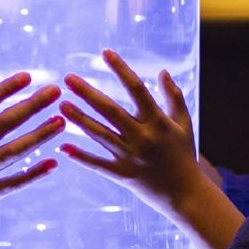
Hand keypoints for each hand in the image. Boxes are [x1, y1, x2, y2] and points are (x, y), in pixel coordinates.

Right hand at [0, 64, 61, 243]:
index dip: (4, 89)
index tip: (27, 76)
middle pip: (2, 124)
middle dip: (31, 106)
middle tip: (55, 90)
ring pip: (12, 153)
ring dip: (39, 137)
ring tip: (62, 122)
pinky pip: (11, 184)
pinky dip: (32, 175)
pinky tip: (54, 164)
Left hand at [59, 48, 199, 214]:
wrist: (187, 195)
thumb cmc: (185, 155)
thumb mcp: (184, 124)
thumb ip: (174, 96)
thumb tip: (163, 71)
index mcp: (158, 121)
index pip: (137, 89)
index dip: (121, 69)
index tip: (105, 52)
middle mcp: (143, 137)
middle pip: (111, 111)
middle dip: (88, 93)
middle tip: (68, 78)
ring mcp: (132, 157)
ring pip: (101, 135)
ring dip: (80, 119)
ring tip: (61, 105)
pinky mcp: (124, 175)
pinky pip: (99, 165)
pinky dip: (81, 156)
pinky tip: (63, 146)